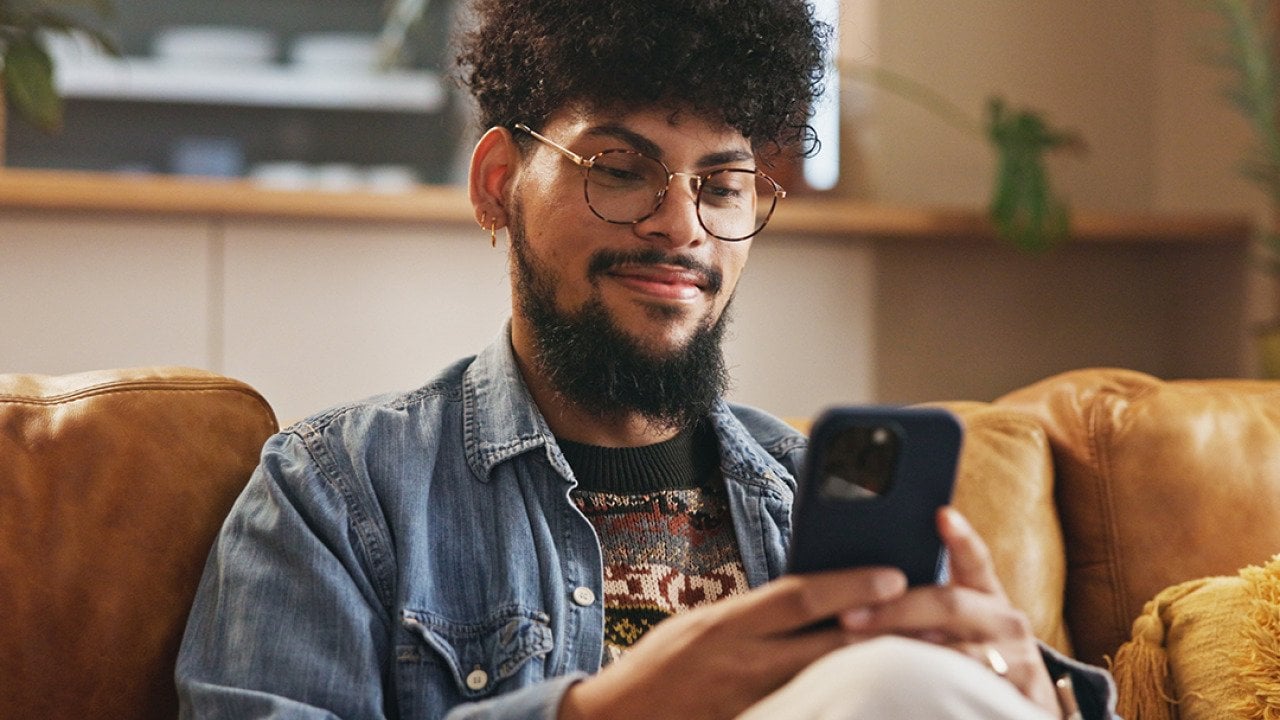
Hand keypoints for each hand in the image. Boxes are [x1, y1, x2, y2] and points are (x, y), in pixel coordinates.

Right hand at [557, 566, 907, 719]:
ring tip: (927, 658)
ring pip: (831, 684)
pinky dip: (851, 701)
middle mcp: (742, 664)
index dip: (849, 584)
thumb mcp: (702, 624)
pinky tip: (885, 696)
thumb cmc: (661, 665)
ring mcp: (753, 703)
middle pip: (828, 645)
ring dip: (880, 670)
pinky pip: (815, 712)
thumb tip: (813, 597)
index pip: (797, 597)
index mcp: (725, 624)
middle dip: (884, 631)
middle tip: (935, 620)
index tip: (894, 573)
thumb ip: (754, 613)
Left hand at [838, 507, 1058, 714]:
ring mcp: (1017, 661)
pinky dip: (926, 693)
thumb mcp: (955, 631)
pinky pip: (963, 695)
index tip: (940, 514)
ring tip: (857, 657)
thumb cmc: (971, 664)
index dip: (959, 537)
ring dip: (902, 656)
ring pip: (952, 655)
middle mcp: (1006, 622)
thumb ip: (922, 606)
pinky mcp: (1016, 700)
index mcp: (986, 597)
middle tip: (846, 617)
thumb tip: (855, 593)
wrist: (1021, 714)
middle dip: (893, 610)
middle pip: (947, 605)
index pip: (974, 559)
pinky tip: (893, 694)